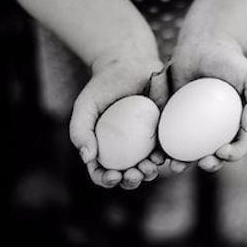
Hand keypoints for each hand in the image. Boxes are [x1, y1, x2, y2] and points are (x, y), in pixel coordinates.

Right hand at [69, 45, 168, 189]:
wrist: (129, 64)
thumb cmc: (103, 86)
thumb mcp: (85, 105)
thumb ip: (80, 130)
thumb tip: (88, 158)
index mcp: (104, 149)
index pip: (102, 173)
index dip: (106, 180)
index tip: (112, 175)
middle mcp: (125, 151)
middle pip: (128, 175)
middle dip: (131, 181)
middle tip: (134, 174)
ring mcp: (145, 143)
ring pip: (148, 167)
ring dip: (149, 174)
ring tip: (149, 168)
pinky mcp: (163, 132)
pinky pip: (165, 150)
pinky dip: (164, 157)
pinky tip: (162, 156)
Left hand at [168, 28, 246, 171]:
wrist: (203, 46)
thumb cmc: (232, 62)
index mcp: (237, 127)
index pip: (238, 147)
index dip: (232, 155)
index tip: (222, 151)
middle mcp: (215, 132)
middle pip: (213, 156)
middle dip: (208, 165)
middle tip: (202, 162)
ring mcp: (193, 128)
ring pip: (188, 152)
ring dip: (182, 164)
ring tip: (175, 165)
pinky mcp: (172, 120)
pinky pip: (168, 137)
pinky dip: (163, 147)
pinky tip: (159, 152)